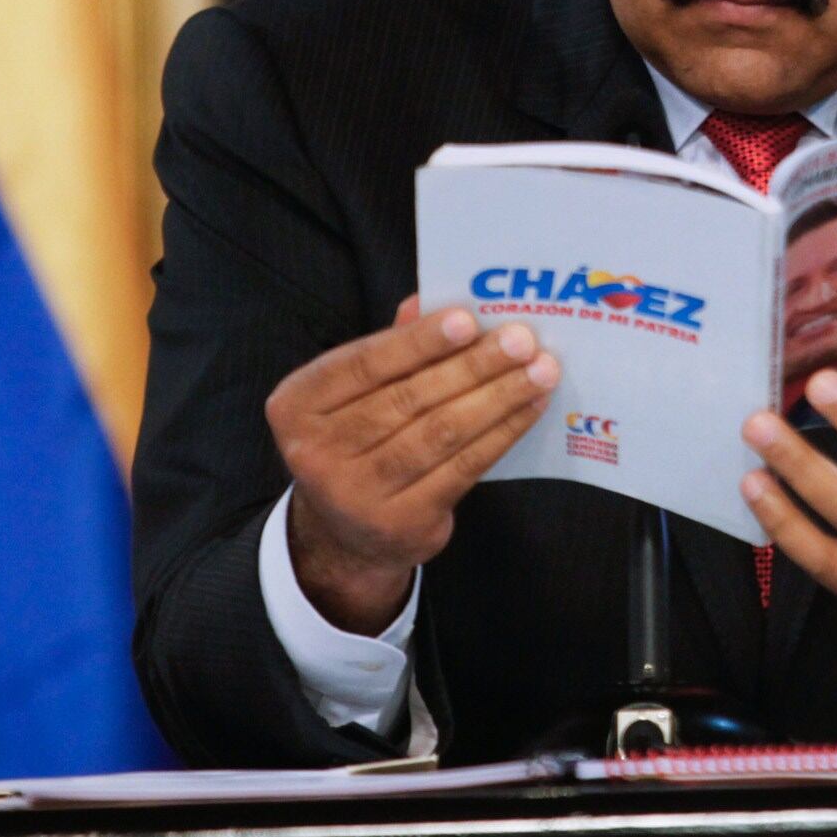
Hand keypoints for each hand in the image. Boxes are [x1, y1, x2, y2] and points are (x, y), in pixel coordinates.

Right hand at [267, 293, 559, 634]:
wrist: (345, 535)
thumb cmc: (357, 439)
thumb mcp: (353, 393)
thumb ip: (388, 347)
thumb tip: (431, 300)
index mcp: (296, 406)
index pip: (362, 365)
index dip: (417, 342)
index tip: (469, 319)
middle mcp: (316, 454)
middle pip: (407, 400)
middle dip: (472, 366)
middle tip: (521, 340)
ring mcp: (358, 495)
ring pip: (440, 434)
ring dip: (497, 398)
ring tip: (540, 371)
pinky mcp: (403, 525)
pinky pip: (462, 469)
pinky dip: (502, 433)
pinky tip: (529, 407)